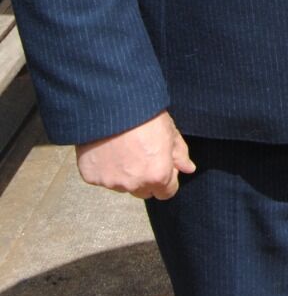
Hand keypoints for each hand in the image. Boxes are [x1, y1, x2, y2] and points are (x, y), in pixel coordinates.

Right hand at [76, 110, 195, 200]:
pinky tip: (106, 148)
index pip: (166, 192)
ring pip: (121, 185)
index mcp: (157, 175)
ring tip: (122, 147)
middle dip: (145, 178)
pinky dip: (104, 167)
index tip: (161, 163)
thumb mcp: (169, 130)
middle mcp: (134, 184)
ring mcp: (110, 182)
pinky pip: (100, 177)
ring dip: (124, 172)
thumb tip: (188, 169)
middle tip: (141, 154)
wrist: (111, 102)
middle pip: (143, 191)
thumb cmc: (144, 114)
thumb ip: (180, 154)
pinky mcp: (91, 176)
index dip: (166, 177)